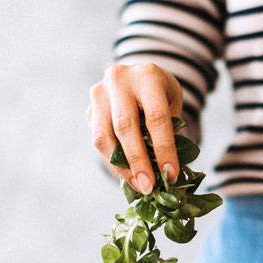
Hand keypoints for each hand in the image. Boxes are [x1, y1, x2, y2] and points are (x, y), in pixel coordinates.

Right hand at [86, 63, 183, 194]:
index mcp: (147, 75)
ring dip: (121, 166)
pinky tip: (128, 174)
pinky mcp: (89, 109)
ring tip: (138, 185)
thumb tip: (166, 173)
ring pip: (104, 137)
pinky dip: (113, 161)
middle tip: (149, 187)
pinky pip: (98, 141)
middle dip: (138, 161)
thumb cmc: (160, 94)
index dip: (164, 149)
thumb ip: (170, 131)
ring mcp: (99, 94)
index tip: (171, 174)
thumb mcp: (172, 103)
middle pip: (125, 127)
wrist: (136, 77)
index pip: (156, 117)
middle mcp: (118, 80)